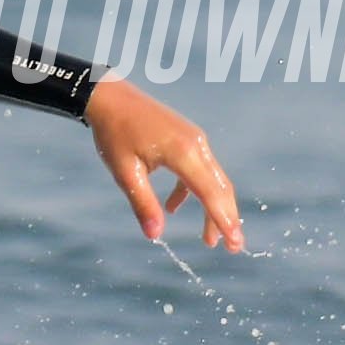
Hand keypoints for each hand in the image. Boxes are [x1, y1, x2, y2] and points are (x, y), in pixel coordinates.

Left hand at [86, 78, 241, 252]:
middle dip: (227, 219)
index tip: (235, 244)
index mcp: (184, 152)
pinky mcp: (187, 139)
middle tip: (232, 248)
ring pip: (213, 180)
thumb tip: (155, 235)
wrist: (110, 96)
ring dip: (212, 208)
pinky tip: (171, 208)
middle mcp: (197, 144)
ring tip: (208, 239)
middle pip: (220, 188)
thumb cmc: (115, 133)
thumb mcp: (124, 172)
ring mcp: (195, 140)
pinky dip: (192, 191)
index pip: (211, 193)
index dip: (224, 221)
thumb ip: (143, 204)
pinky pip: (199, 170)